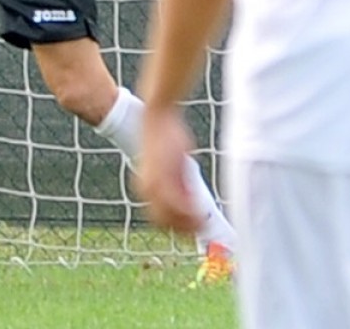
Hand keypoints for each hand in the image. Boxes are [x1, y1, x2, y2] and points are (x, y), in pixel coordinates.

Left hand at [135, 106, 201, 233]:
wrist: (157, 118)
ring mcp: (152, 185)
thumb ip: (178, 182)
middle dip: (183, 230)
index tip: (191, 230)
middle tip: (201, 229)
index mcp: (146, 186)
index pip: (159, 217)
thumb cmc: (166, 137)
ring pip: (170, 217)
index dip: (176, 227)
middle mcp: (145, 189)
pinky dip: (190, 212)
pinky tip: (201, 214)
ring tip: (203, 223)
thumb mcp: (172, 164)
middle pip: (163, 221)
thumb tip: (190, 199)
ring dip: (188, 224)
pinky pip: (177, 204)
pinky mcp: (162, 178)